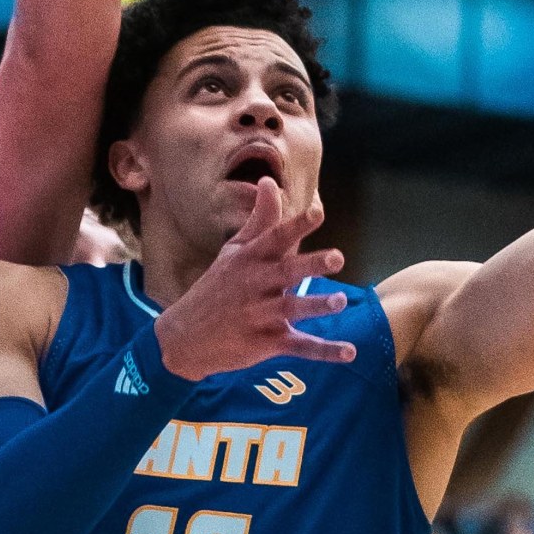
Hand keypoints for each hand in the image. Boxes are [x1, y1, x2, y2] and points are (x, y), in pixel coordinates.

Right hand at [155, 178, 355, 380]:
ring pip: (292, 310)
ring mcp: (260, 316)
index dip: (297, 225)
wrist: (184, 337)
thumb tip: (270, 181)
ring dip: (316, 306)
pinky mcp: (266, 343)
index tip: (319, 212)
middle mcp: (255, 285)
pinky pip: (299, 347)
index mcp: (250, 260)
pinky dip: (324, 351)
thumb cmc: (216, 287)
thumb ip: (259, 219)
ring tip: (340, 301)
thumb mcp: (234, 251)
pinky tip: (349, 352)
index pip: (275, 238)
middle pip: (286, 272)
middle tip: (337, 258)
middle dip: (311, 265)